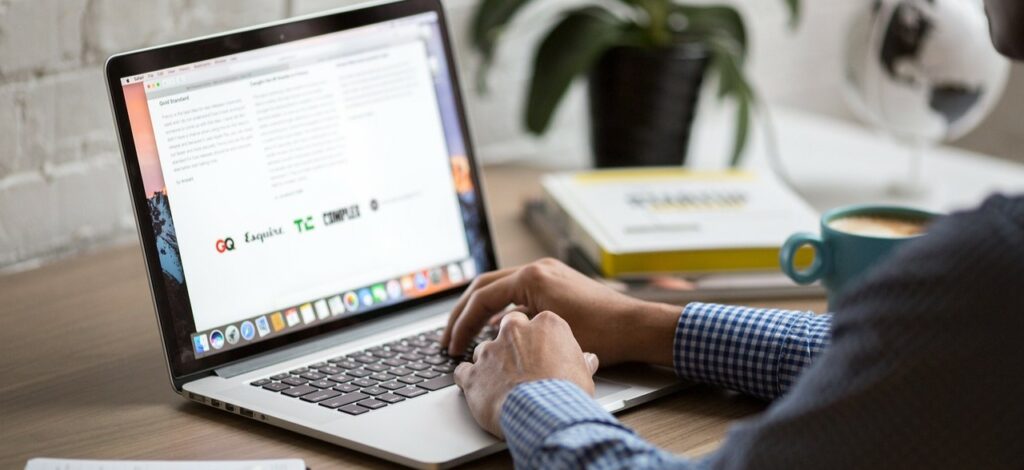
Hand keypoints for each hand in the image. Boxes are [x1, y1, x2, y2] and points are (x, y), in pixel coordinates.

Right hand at [442, 258, 680, 365]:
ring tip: (466, 336)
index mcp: (533, 277)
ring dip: (481, 311)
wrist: (636, 327)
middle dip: (463, 314)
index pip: (482, 297)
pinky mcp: (556, 283)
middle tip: (448, 338)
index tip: (452, 346)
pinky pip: (519, 293)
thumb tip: (489, 337)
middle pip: (485, 287)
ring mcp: (548, 273)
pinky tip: (497, 332)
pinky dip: (503, 311)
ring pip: (500, 288)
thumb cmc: (601, 334)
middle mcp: (538, 269)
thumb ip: (514, 330)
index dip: (462, 324)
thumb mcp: (549, 334)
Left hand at [454, 310, 599, 437]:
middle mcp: (515, 331)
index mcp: (545, 324)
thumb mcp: (583, 374)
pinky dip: (469, 380)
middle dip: (511, 343)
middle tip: (519, 362)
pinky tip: (478, 390)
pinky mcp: (473, 373)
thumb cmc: (566, 393)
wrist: (544, 414)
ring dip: (490, 364)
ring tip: (501, 383)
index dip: (538, 339)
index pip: (537, 322)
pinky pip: (463, 371)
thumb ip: (581, 361)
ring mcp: (490, 350)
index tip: (540, 350)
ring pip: (484, 350)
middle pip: (507, 328)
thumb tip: (588, 360)